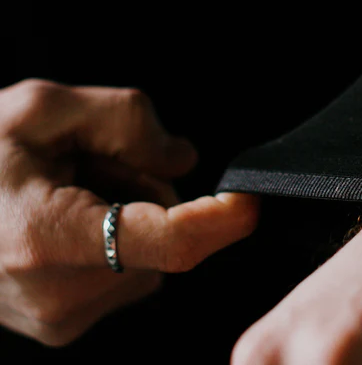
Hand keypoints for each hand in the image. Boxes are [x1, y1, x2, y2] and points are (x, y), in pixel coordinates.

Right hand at [0, 79, 259, 346]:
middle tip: (88, 163)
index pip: (168, 242)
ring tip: (67, 186)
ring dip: (125, 208)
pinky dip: (111, 232)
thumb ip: (127, 120)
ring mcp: (59, 318)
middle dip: (144, 190)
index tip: (247, 202)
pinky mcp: (62, 321)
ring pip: (146, 254)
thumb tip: (183, 159)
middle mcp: (58, 296)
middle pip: (162, 239)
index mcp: (49, 241)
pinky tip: (66, 212)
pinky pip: (122, 269)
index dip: (218, 221)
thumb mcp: (45, 108)